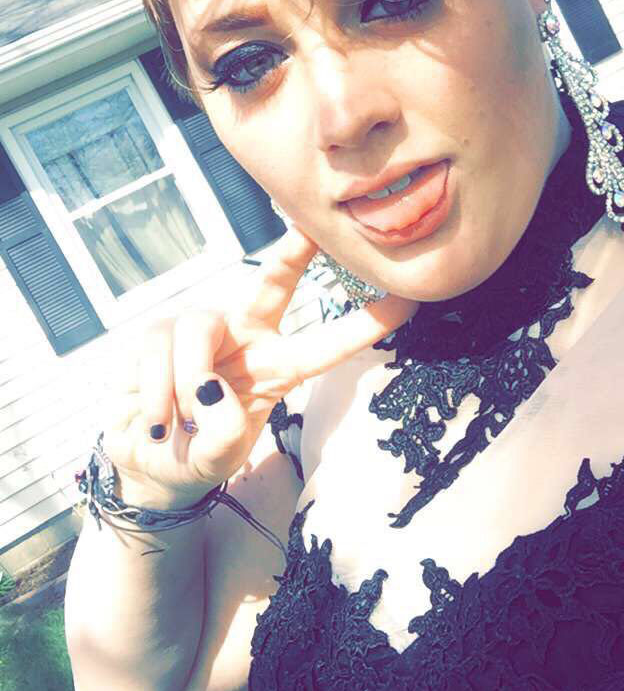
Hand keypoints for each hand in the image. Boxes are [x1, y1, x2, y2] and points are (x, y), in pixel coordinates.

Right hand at [101, 228, 416, 509]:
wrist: (147, 464)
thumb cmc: (196, 455)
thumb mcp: (217, 458)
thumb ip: (221, 434)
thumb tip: (208, 390)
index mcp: (276, 368)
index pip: (326, 344)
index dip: (366, 324)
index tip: (409, 302)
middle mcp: (245, 337)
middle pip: (273, 283)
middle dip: (293, 251)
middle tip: (311, 227)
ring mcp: (201, 330)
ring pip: (199, 328)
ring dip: (185, 383)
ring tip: (179, 424)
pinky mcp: (157, 333)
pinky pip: (158, 348)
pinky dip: (156, 392)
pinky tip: (155, 421)